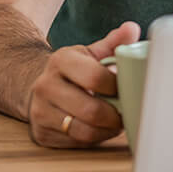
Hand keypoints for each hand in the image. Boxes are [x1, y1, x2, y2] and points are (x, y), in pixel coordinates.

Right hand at [27, 21, 139, 147]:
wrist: (40, 86)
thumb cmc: (74, 69)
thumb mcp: (90, 52)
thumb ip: (113, 42)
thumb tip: (132, 28)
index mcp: (61, 60)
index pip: (95, 77)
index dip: (116, 87)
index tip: (128, 89)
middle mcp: (45, 85)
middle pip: (90, 110)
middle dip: (115, 115)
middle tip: (128, 112)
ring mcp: (40, 111)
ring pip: (83, 131)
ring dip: (107, 130)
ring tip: (118, 123)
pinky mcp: (41, 134)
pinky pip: (75, 143)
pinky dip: (94, 139)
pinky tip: (102, 129)